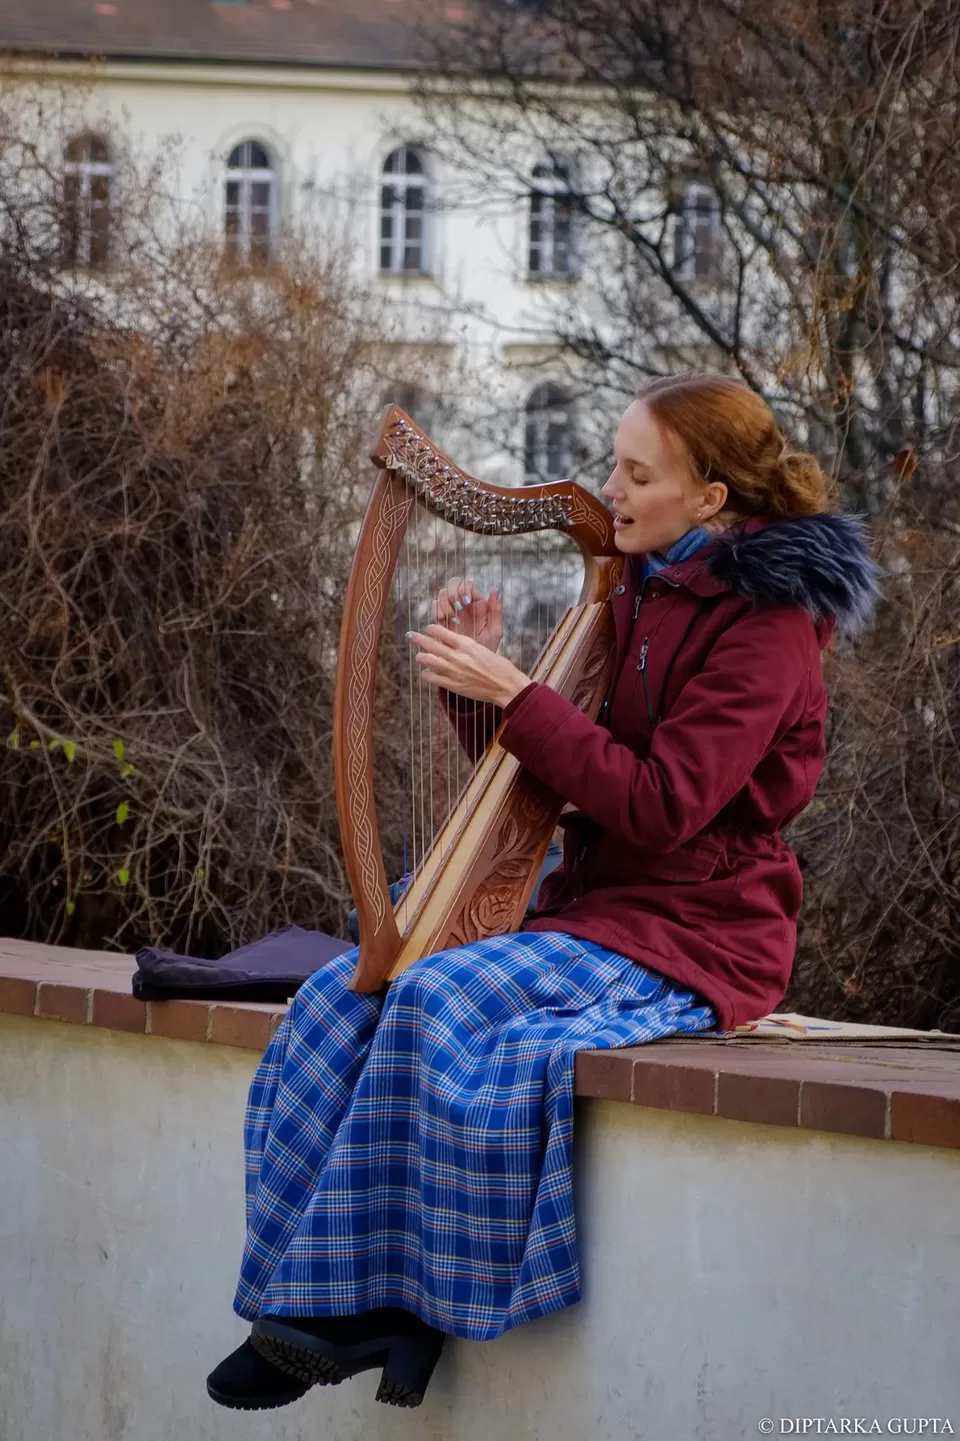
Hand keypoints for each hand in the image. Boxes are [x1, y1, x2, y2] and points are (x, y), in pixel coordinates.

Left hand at [407, 624, 530, 707]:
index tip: (427, 629)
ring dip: (420, 657)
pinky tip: (425, 673)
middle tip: (410, 636)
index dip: (431, 629)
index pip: (440, 631)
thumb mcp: (483, 648)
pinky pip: (432, 678)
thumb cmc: (499, 666)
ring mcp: (454, 671)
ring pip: (428, 660)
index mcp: (466, 644)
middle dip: (418, 639)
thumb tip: (452, 641)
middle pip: (430, 644)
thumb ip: (465, 645)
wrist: (506, 686)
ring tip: (418, 656)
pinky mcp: (453, 685)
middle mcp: (458, 656)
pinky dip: (426, 674)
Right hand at [433, 577, 502, 652]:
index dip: (464, 589)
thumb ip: (496, 612)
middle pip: (453, 584)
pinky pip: (435, 608)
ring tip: (450, 618)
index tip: (465, 601)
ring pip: (442, 594)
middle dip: (452, 592)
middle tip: (455, 608)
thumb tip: (494, 591)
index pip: (468, 585)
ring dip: (444, 603)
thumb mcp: (495, 632)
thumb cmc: (488, 650)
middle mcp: (464, 605)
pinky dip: (437, 611)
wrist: (473, 667)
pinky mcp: (442, 621)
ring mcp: (452, 612)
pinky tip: (442, 621)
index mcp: (478, 605)